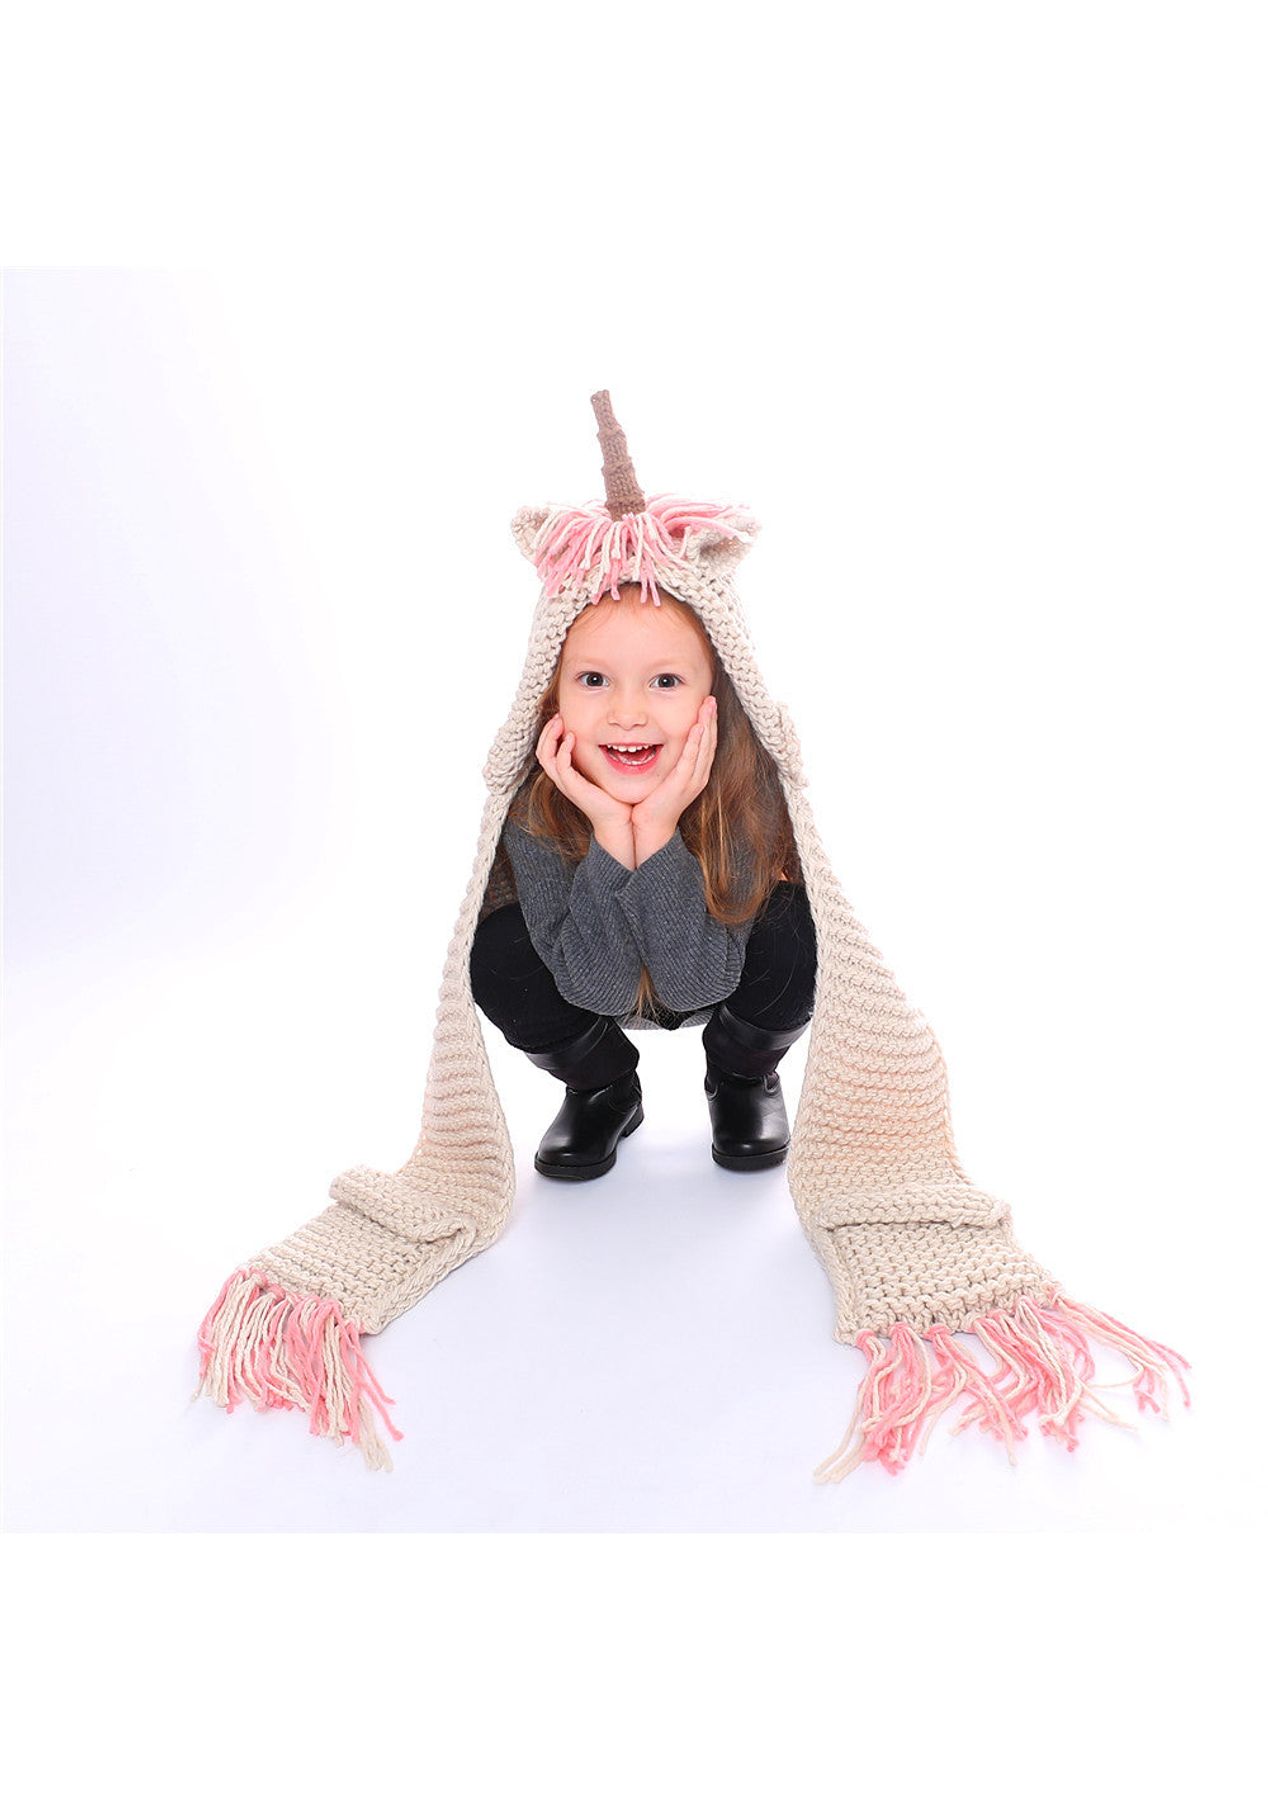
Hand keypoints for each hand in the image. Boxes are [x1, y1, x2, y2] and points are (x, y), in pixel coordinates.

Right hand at [535, 714, 634, 835]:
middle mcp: (561, 779)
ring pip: (545, 756)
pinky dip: (563, 749)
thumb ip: (595, 757)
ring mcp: (565, 784)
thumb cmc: (612, 797)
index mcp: (566, 774)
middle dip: (547, 731)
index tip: (560, 718)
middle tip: (558, 716)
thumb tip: (607, 737)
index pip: (546, 751)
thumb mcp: (600, 771)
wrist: (617, 819)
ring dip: (550, 737)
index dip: (549, 733)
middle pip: (541, 751)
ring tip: (560, 722)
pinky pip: (560, 765)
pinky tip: (572, 738)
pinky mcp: (572, 787)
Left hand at [630, 694, 716, 850]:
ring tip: (708, 706)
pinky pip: (691, 759)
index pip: (707, 744)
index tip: (708, 705)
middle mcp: (699, 775)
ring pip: (704, 747)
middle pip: (710, 742)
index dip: (709, 724)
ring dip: (707, 725)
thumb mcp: (665, 777)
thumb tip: (662, 741)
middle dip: (711, 719)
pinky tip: (697, 728)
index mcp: (696, 773)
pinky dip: (695, 742)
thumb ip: (670, 761)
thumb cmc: (654, 802)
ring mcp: (693, 780)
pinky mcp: (682, 783)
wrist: (651, 827)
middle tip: (711, 699)